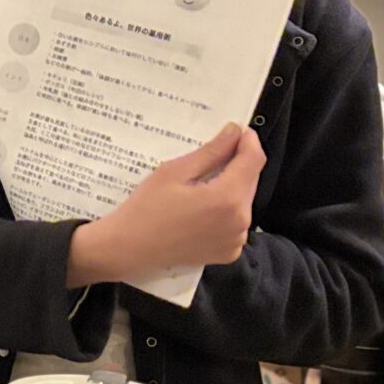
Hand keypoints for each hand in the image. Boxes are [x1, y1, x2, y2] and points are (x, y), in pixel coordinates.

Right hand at [68, 124, 264, 284]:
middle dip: (237, 164)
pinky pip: (236, 222)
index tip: (236, 131)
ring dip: (231, 187)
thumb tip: (234, 133)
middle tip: (211, 156)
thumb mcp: (174, 171)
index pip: (254, 159)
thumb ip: (211, 152)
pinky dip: (226, 210)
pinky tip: (202, 209)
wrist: (129, 249)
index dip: (248, 140)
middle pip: (250, 180)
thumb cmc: (146, 209)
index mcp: (227, 198)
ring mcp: (236, 239)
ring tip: (201, 185)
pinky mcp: (229, 251)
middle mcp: (240, 221)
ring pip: (244, 200)